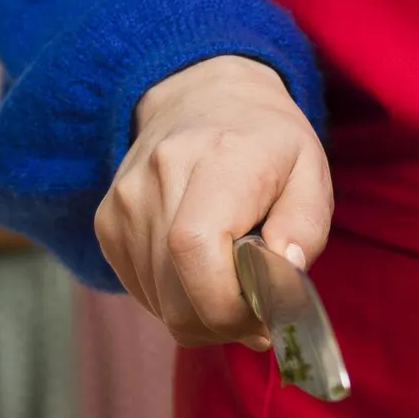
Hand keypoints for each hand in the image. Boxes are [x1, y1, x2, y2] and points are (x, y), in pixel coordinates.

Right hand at [97, 55, 332, 348]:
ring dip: (201, 313)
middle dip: (223, 322)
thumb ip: (305, 228)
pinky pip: (142, 292)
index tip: (265, 316)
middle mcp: (157, 178)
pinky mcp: (107, 223)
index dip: (228, 306)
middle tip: (257, 310)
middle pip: (175, 295)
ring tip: (231, 281)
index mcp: (215, 160)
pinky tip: (200, 270)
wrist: (201, 95)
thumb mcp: (311, 172)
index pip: (194, 251)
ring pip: (159, 304)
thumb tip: (282, 276)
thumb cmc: (266, 141)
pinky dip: (176, 299)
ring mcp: (123, 203)